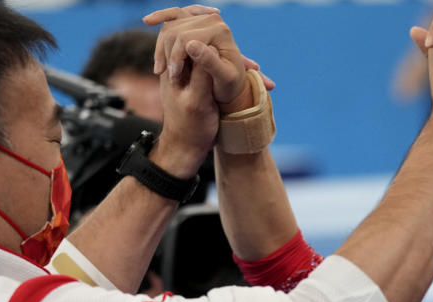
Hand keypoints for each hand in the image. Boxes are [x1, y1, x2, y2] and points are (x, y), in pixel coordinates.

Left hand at [141, 5, 246, 175]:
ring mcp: (191, 75)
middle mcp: (181, 66)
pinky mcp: (201, 84)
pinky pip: (217, 68)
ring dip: (234, 58)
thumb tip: (206, 45)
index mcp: (175, 66)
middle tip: (248, 54)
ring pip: (210, 54)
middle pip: (198, 38)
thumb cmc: (190, 129)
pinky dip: (234, 70)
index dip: (201, 20)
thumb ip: (202, 72)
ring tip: (257, 70)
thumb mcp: (197, 101)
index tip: (220, 19)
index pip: (182, 30)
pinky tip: (252, 78)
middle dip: (221, 40)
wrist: (185, 150)